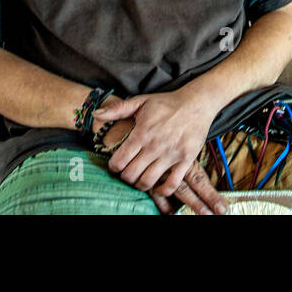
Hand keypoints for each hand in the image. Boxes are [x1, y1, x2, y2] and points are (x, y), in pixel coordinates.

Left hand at [93, 88, 227, 212]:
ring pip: (148, 181)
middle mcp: (155, 146)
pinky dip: (162, 191)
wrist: (196, 103)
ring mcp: (171, 155)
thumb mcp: (140, 101)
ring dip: (140, 185)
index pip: (119, 160)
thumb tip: (96, 115)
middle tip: (127, 173)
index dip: (113, 167)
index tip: (116, 165)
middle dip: (125, 177)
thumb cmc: (166, 103)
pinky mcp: (186, 160)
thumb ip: (117, 109)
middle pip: (131, 174)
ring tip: (139, 180)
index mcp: (142, 133)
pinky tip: (157, 187)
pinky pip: (172, 184)